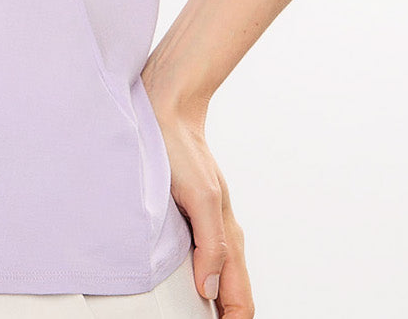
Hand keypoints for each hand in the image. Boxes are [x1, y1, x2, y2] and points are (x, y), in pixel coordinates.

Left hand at [140, 81, 254, 317]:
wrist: (167, 110)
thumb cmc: (181, 149)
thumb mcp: (200, 197)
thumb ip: (210, 244)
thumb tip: (209, 291)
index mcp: (228, 236)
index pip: (241, 302)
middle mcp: (222, 235)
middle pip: (234, 296)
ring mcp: (207, 227)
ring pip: (221, 281)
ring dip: (217, 307)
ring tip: (203, 318)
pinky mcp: (191, 217)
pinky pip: (204, 261)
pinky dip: (203, 284)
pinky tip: (192, 289)